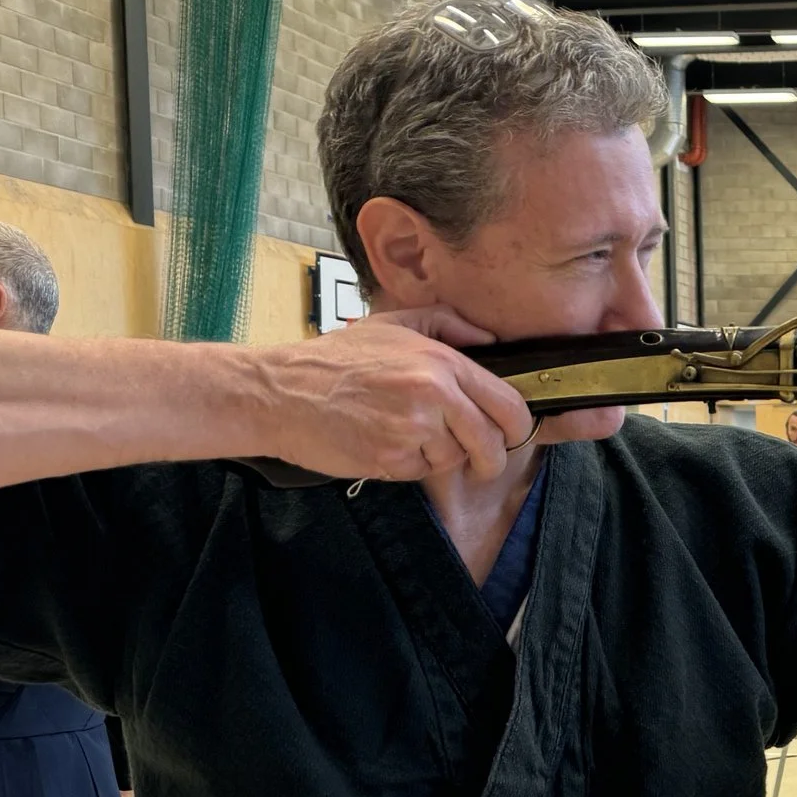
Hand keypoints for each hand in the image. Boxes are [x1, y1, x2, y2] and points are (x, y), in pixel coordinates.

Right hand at [252, 308, 621, 481]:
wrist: (280, 391)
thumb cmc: (336, 358)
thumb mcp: (393, 324)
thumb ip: (447, 324)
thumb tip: (490, 341)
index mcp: (441, 362)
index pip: (509, 403)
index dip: (517, 426)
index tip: (510, 434)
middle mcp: (433, 394)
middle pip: (492, 441)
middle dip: (490, 456)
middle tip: (477, 458)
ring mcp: (412, 429)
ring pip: (456, 459)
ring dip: (441, 456)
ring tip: (408, 435)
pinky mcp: (391, 459)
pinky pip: (423, 472)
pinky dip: (412, 466)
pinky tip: (386, 444)